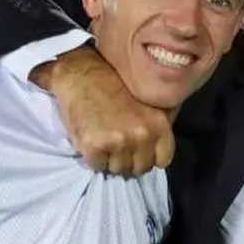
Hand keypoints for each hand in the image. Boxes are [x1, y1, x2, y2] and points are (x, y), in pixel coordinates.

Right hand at [41, 47, 174, 174]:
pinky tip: (91, 140)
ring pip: (119, 170)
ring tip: (104, 141)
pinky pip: (97, 165)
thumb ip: (158, 126)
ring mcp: (119, 141)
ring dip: (110, 160)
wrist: (81, 74)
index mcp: (158, 125)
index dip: (148, 157)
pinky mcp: (95, 145)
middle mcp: (142, 135)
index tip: (138, 149)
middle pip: (140, 168)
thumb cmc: (114, 86)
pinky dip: (93, 158)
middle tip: (116, 144)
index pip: (162, 160)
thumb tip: (160, 149)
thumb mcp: (148, 103)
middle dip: (129, 160)